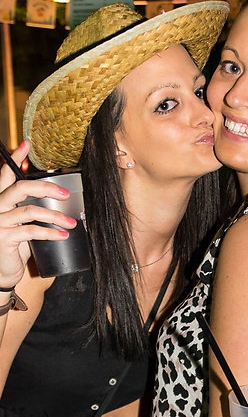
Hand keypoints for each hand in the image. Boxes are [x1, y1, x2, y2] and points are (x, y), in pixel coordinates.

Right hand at [0, 141, 75, 288]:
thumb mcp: (22, 225)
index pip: (4, 175)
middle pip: (19, 188)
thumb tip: (61, 200)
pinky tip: (63, 235)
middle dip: (45, 187)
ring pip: (29, 211)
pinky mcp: (4, 238)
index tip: (26, 144)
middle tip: (66, 193)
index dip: (15, 159)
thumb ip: (30, 211)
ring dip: (55, 216)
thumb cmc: (15, 247)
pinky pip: (31, 231)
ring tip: (71, 223)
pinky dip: (50, 233)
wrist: (3, 272)